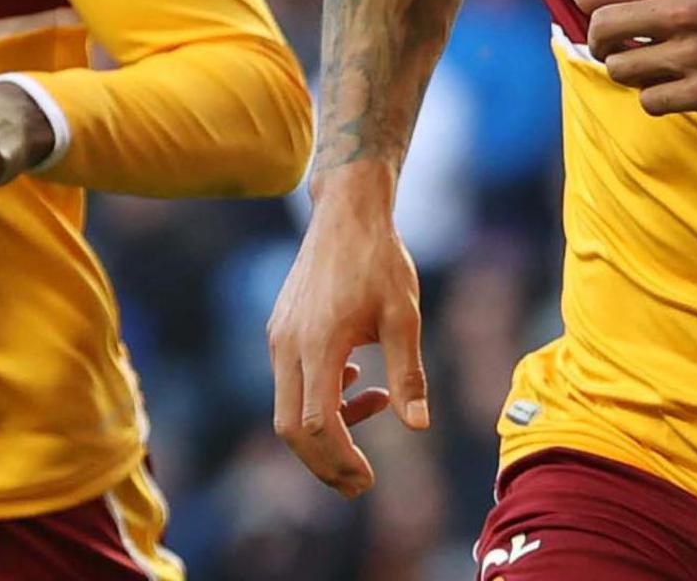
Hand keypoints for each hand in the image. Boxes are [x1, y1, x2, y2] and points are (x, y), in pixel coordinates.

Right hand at [264, 173, 428, 499]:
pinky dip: (320, 397)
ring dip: (328, 426)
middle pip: (291, 428)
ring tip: (376, 406)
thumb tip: (417, 426)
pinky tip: (358, 380)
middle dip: (324, 463)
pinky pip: (291, 381)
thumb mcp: (405, 316)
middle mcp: (288, 345)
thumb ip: (409, 373)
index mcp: (319, 343)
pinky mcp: (280, 330)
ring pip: (289, 407)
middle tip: (361, 483)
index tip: (369, 480)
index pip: (317, 423)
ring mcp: (279, 337)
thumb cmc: (380, 260)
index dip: (341, 460)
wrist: (346, 212)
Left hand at [516, 0, 696, 116]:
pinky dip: (655, 98)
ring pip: (620, 67)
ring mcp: (694, 52)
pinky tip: (680, 88)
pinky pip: (648, 100)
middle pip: (601, 24)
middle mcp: (682, 10)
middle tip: (613, 44)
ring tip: (659, 64)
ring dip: (629, 70)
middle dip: (598, 39)